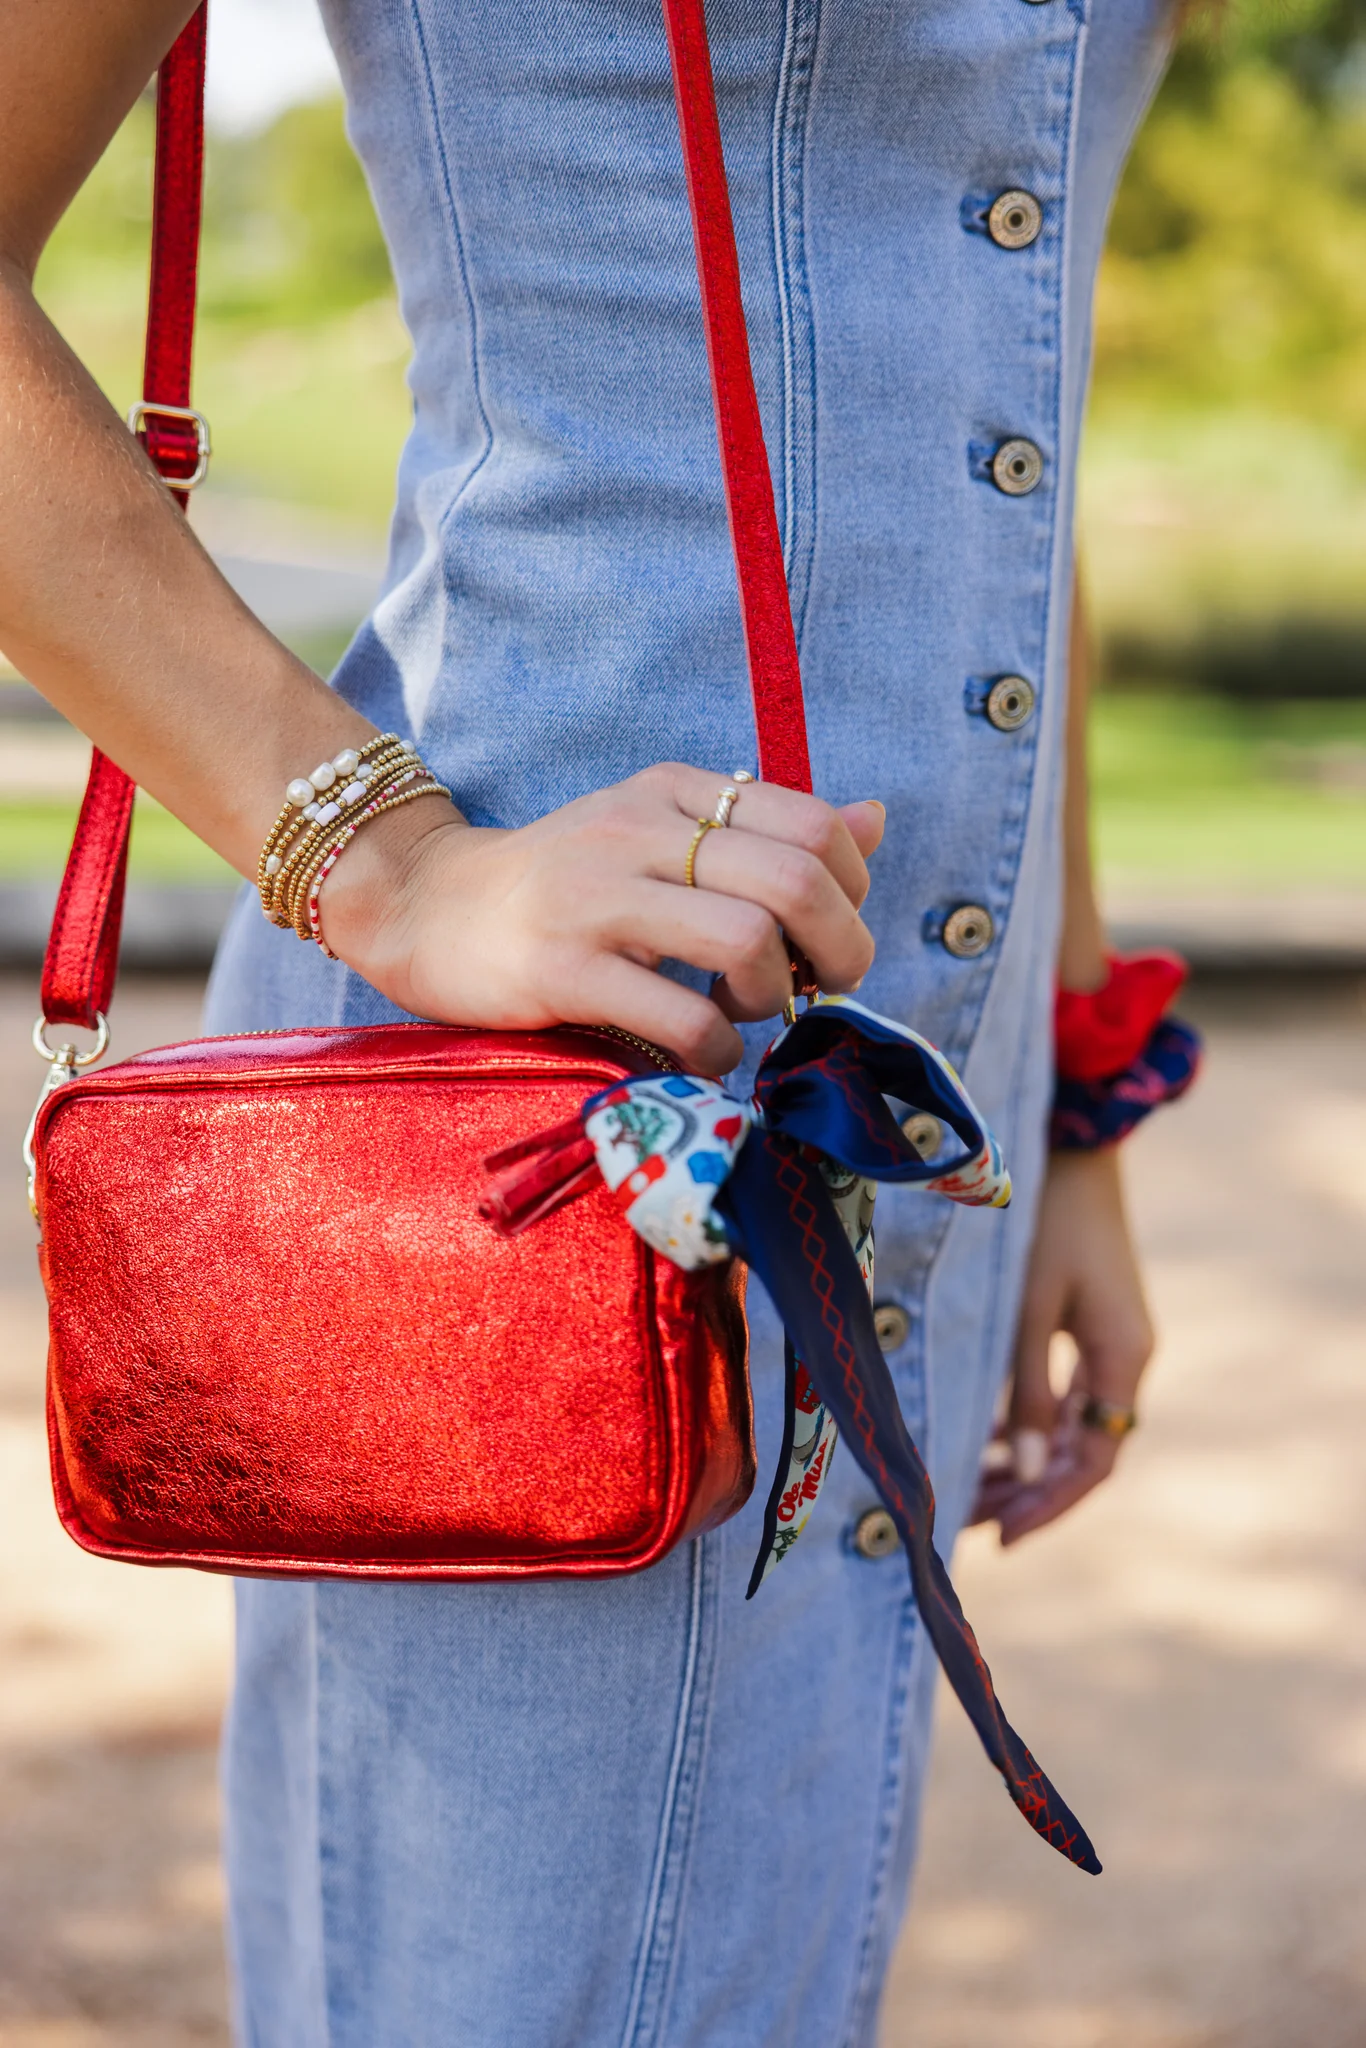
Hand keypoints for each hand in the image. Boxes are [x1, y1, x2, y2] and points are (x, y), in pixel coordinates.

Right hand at [321, 762, 884, 1073]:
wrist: (429, 908)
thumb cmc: (564, 884)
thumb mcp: (660, 832)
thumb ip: (766, 831)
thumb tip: (875, 820)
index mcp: (673, 790)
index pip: (815, 827)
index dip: (850, 894)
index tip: (824, 937)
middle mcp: (639, 829)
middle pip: (796, 882)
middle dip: (837, 953)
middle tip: (816, 991)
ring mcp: (597, 898)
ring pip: (746, 942)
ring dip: (771, 1001)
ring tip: (742, 1016)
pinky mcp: (561, 969)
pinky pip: (680, 1017)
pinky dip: (715, 1051)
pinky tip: (700, 1054)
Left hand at [969, 1147, 1152, 1544]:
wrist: (1071, 1148)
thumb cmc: (1047, 1222)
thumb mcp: (1030, 1308)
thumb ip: (1030, 1390)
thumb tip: (1028, 1472)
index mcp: (1123, 1360)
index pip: (1095, 1462)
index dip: (1050, 1504)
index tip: (1002, 1536)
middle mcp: (1125, 1359)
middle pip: (1083, 1451)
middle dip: (1029, 1492)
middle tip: (971, 1524)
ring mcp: (1108, 1341)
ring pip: (1072, 1425)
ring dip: (1026, 1460)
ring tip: (970, 1490)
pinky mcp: (1088, 1322)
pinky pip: (1064, 1392)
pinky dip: (1028, 1419)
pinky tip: (986, 1436)